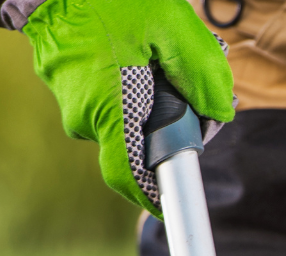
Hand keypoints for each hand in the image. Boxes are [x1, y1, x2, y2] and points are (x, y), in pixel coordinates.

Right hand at [23, 0, 235, 215]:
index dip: (154, 197)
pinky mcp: (66, 87)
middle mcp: (84, 116)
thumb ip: (201, 72)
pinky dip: (127, 86)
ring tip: (157, 57)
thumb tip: (219, 114)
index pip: (129, 177)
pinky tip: (134, 52)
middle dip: (166, 126)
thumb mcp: (170, 24)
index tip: (175, 203)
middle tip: (184, 89)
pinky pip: (106, 100)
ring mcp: (71, 102)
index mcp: (109, 110)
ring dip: (147, 101)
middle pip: (136, 145)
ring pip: (122, 118)